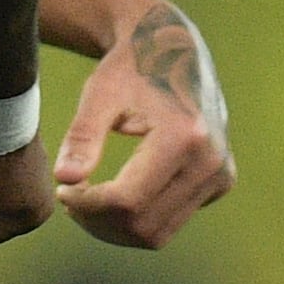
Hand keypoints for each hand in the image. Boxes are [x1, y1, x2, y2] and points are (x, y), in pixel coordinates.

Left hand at [58, 3, 232, 247]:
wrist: (174, 49)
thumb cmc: (130, 68)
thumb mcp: (100, 94)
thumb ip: (82, 137)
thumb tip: (64, 177)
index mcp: (184, 136)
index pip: (127, 201)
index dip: (87, 206)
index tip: (63, 190)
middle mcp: (210, 161)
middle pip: (143, 226)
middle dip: (98, 222)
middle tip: (71, 199)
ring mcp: (220, 175)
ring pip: (157, 234)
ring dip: (116, 228)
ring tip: (88, 201)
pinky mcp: (221, 182)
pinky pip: (171, 223)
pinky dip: (138, 220)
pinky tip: (115, 197)